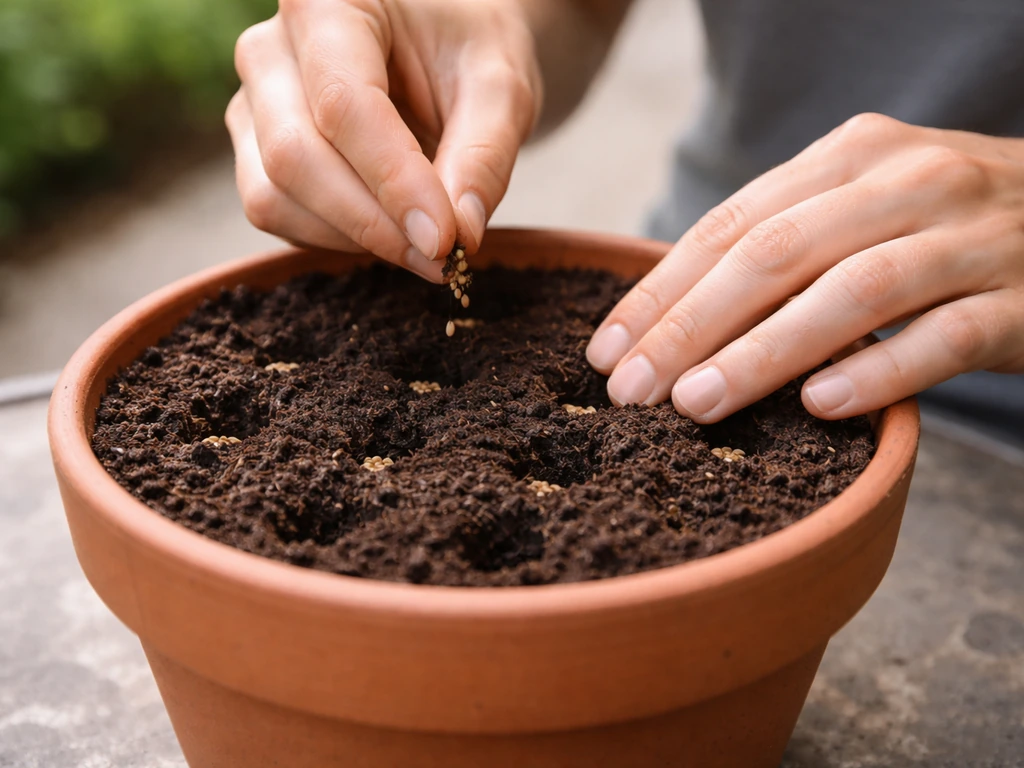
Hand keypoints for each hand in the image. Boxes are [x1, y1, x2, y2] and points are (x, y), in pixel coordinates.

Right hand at [226, 0, 541, 280]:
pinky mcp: (256, 153)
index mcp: (330, 1)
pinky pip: (278, 214)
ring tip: (427, 249)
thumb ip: (484, 156)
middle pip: (295, 155)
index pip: (344, 104)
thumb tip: (458, 236)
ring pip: (274, 195)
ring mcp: (254, 103)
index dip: (394, 182)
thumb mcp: (502, 89)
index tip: (445, 240)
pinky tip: (393, 233)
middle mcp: (271, 47)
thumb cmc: (472, 52)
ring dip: (353, 239)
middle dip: (372, 223)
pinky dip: (336, 240)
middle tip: (443, 258)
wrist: (448, 53)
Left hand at [588, 113, 1023, 420]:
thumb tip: (667, 318)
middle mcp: (905, 183)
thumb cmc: (936, 224)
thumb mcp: (856, 205)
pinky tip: (820, 407)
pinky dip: (880, 371)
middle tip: (632, 391)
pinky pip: (944, 337)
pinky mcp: (1019, 300)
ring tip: (698, 404)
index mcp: (848, 157)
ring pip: (853, 293)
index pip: (731, 225)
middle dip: (690, 326)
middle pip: (776, 254)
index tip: (606, 352)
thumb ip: (779, 242)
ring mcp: (967, 238)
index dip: (660, 291)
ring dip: (765, 351)